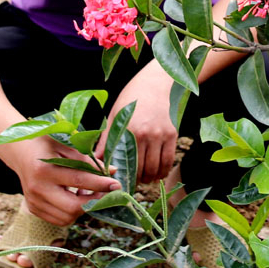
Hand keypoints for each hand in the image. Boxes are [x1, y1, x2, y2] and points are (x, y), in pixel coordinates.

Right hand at [4, 135, 119, 226]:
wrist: (20, 152)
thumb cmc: (47, 144)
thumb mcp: (67, 145)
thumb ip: (88, 159)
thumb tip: (112, 171)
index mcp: (44, 169)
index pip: (78, 180)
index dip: (100, 184)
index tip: (116, 185)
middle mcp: (37, 189)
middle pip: (72, 206)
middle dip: (94, 202)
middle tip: (106, 193)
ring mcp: (34, 202)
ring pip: (67, 217)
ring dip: (84, 208)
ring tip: (89, 194)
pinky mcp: (34, 209)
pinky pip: (59, 219)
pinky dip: (72, 213)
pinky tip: (76, 198)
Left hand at [97, 62, 177, 184]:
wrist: (153, 83)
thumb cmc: (130, 99)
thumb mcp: (115, 116)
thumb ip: (106, 139)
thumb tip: (96, 160)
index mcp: (128, 130)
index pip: (125, 162)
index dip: (122, 177)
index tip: (119, 182)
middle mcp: (146, 134)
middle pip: (141, 169)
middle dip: (136, 180)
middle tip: (131, 184)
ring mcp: (160, 134)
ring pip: (156, 167)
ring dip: (149, 178)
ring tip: (143, 180)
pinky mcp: (172, 134)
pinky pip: (168, 160)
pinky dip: (163, 171)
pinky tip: (157, 174)